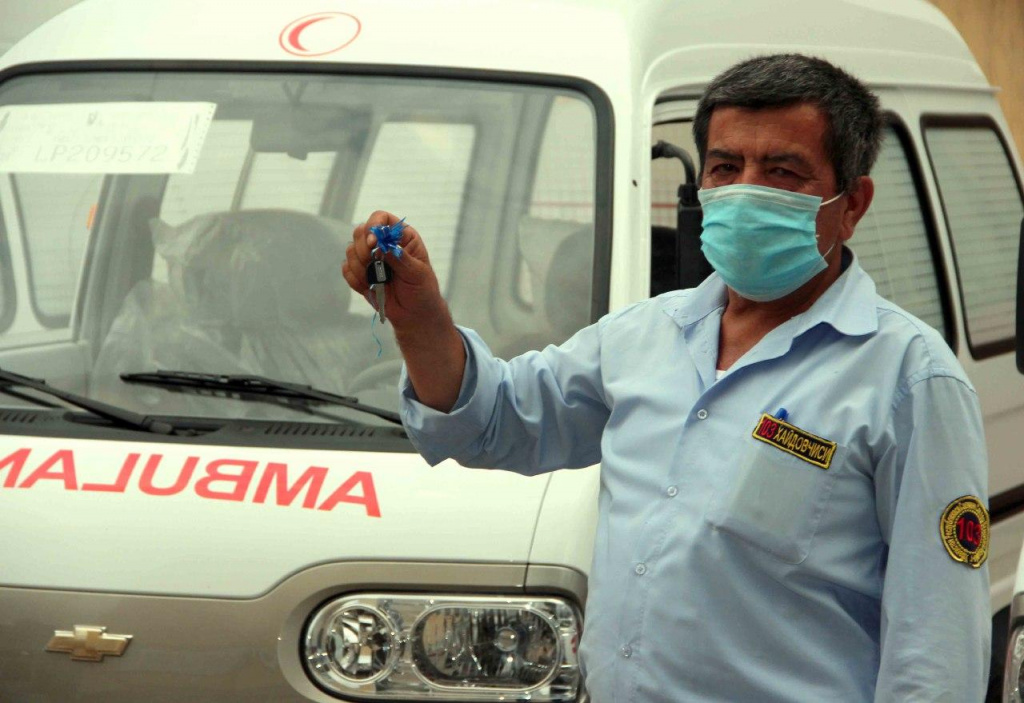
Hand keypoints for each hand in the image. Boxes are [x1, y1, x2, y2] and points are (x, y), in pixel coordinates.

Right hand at [341, 211, 446, 329]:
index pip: (381, 218)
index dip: (373, 225)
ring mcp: (370, 258)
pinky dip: (355, 279)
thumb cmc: (423, 290)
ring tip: (376, 281)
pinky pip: (347, 269)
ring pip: (350, 250)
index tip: (373, 242)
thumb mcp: (417, 273)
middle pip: (360, 232)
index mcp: (401, 237)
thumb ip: (400, 259)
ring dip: (360, 267)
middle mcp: (383, 244)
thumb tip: (383, 246)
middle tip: (373, 265)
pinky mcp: (361, 274)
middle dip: (363, 250)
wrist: (415, 315)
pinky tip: (369, 288)